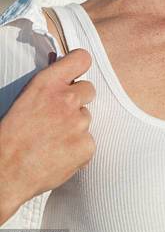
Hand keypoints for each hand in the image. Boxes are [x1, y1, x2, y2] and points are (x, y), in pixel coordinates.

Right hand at [0, 49, 95, 213]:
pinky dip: (77, 149)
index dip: (80, 66)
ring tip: (53, 140)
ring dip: (75, 127)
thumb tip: (63, 72)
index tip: (77, 74)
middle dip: (78, 100)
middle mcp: (67, 99)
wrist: (5, 172)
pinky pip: (88, 142)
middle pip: (89, 90)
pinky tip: (59, 155)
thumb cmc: (10, 137)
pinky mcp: (86, 145)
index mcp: (48, 83)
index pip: (81, 59)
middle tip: (60, 116)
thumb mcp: (26, 99)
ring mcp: (79, 122)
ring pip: (86, 118)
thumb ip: (49, 85)